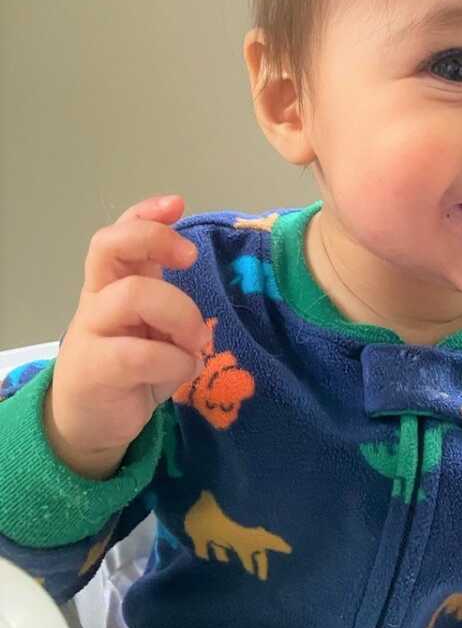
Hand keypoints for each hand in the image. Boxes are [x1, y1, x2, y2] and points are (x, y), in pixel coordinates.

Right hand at [46, 195, 209, 478]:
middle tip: (190, 261)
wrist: (90, 423)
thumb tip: (205, 313)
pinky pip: (140, 354)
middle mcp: (98, 299)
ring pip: (133, 295)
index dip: (146, 214)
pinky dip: (174, 362)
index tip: (177, 205)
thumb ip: (172, 307)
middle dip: (157, 242)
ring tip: (194, 341)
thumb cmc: (131, 371)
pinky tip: (182, 371)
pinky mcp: (94, 370)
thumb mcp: (155, 331)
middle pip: (111, 247)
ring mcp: (91, 332)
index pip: (120, 234)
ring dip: (180, 314)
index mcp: (115, 283)